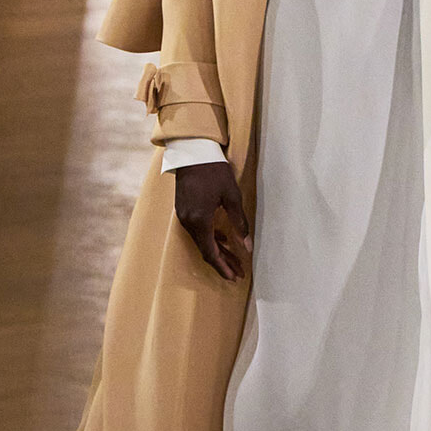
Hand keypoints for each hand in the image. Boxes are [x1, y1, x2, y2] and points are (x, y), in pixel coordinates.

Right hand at [174, 160, 250, 280]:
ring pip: (202, 241)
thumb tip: (247, 247)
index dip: (224, 267)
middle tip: (239, 273)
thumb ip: (239, 223)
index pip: (211, 253)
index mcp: (200, 221)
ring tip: (235, 260)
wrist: (192, 153)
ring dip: (218, 251)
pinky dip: (210, 239)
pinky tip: (223, 240)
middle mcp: (188, 223)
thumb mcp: (232, 196)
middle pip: (206, 250)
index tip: (235, 277)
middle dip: (223, 263)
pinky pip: (198, 231)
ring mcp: (184, 217)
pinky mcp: (184, 210)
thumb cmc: (214, 172)